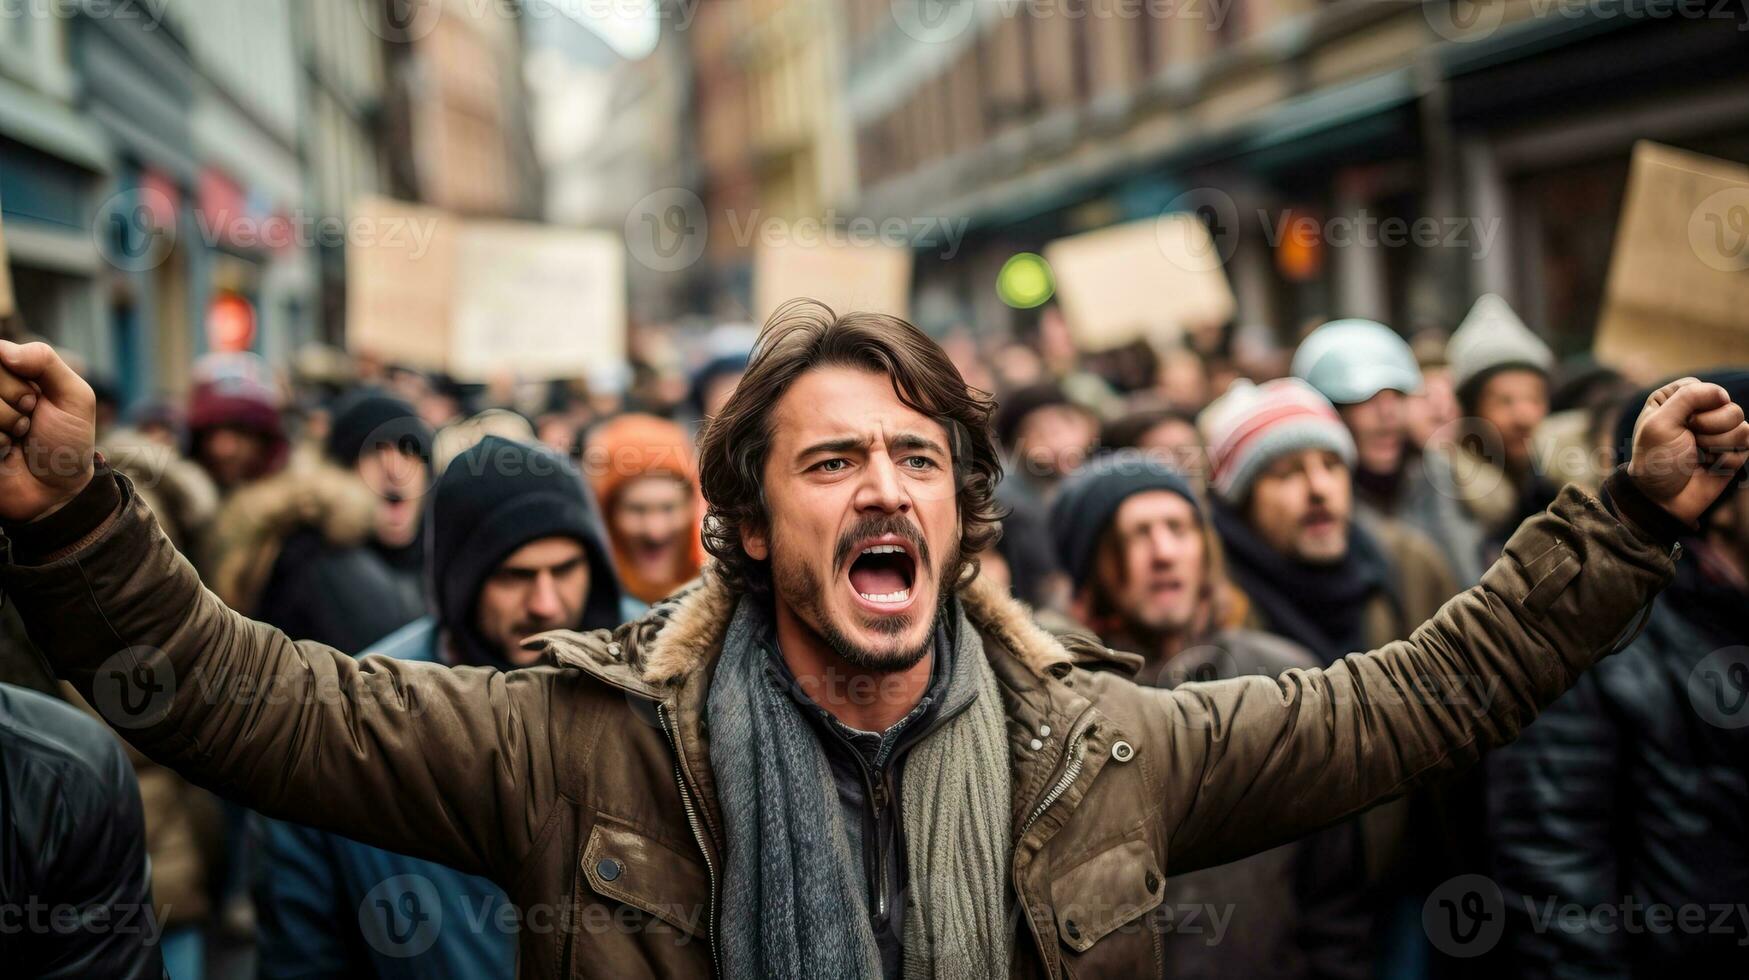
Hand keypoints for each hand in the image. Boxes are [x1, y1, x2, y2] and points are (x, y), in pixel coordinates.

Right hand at [0, 341, 96, 523]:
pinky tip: (5, 449)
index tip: (35, 398)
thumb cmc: (66, 440)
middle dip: (17, 401)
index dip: (18, 379)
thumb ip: (45, 361)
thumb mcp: (74, 395)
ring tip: (19, 434)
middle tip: (30, 418)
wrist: (58, 488)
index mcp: (8, 370)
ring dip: (8, 423)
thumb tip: (3, 349)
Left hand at [1627, 377, 1748, 525]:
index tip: (1681, 423)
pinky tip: (1709, 466)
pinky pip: (1747, 445)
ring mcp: (1717, 432)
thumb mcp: (1659, 423)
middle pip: (1728, 405)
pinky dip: (1726, 459)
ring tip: (1697, 455)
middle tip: (1690, 441)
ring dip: (1717, 445)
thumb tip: (1722, 394)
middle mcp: (1698, 413)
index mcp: (1675, 400)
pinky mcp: (1732, 451)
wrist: (1663, 499)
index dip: (1697, 406)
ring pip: (1742, 425)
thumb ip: (1688, 397)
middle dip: (1710, 427)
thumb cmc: (1655, 460)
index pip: (1704, 388)